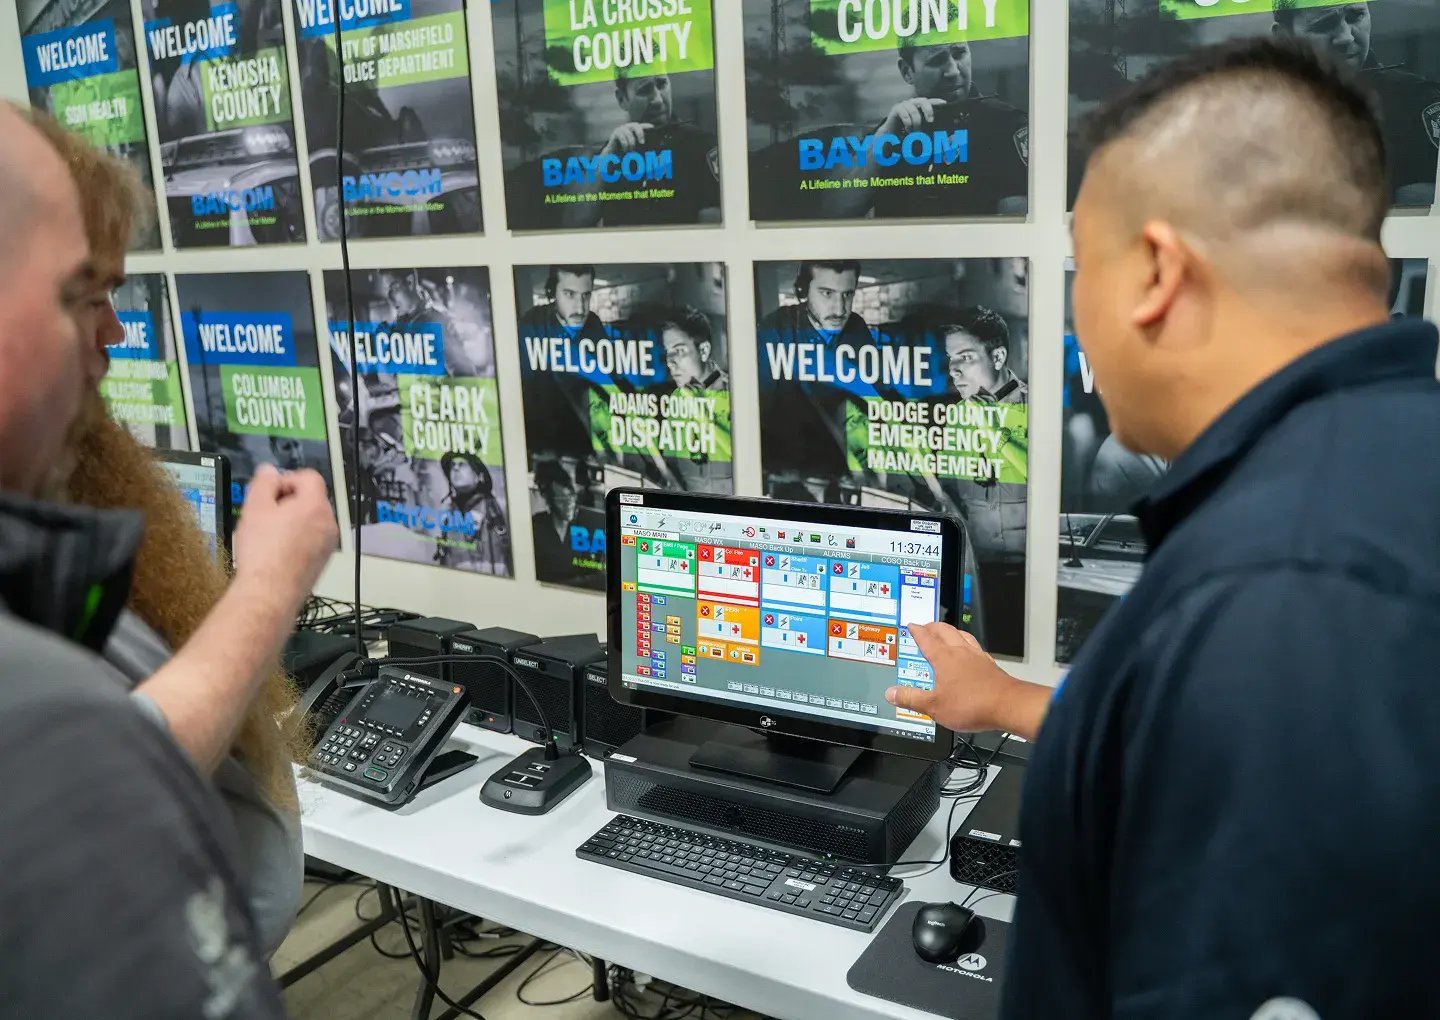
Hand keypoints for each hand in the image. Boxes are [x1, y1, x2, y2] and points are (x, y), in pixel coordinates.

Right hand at [231, 464, 336, 611]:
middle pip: (311, 499)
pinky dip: (296, 539)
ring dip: (291, 520)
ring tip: (267, 534)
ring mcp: (328, 544)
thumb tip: (270, 471)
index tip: (269, 493)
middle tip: (264, 513)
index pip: (310, 477)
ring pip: (311, 520)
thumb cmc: (262, 551)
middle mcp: (329, 523)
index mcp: (316, 506)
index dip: (287, 479)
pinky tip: (276, 550)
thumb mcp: (255, 508)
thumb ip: (264, 483)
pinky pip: (311, 540)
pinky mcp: (322, 561)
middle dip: (288, 501)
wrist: (270, 593)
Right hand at [603, 122, 652, 154]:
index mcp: (633, 129)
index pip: (641, 125)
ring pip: (629, 134)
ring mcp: (621, 129)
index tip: (652, 127)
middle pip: (635, 125)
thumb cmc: (625, 150)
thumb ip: (642, 148)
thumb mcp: (635, 148)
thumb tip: (654, 154)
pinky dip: (625, 145)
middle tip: (642, 143)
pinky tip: (625, 150)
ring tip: (632, 151)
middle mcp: (627, 127)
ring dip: (631, 144)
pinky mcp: (615, 133)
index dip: (646, 125)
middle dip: (640, 133)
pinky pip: (622, 138)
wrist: (613, 153)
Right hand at [880, 98, 945, 136]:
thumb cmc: (906, 130)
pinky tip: (909, 130)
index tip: (944, 103)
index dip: (936, 101)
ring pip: (914, 111)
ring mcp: (904, 104)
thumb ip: (927, 128)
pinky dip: (908, 124)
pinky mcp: (896, 109)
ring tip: (916, 132)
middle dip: (928, 110)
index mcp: (918, 105)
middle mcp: (912, 102)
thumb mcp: (919, 128)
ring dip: (916, 123)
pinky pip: (905, 115)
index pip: (929, 101)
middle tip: (931, 121)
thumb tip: (941, 132)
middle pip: (923, 101)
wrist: (890, 133)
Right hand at [886, 622, 1016, 732]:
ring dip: (951, 631)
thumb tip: (892, 693)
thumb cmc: (973, 704)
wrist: (1007, 705)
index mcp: (944, 658)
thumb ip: (911, 699)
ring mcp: (977, 656)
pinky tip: (970, 652)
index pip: (926, 639)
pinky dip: (967, 644)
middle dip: (933, 626)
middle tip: (926, 626)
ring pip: (962, 635)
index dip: (917, 631)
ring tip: (947, 633)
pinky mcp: (990, 665)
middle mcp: (961, 652)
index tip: (911, 625)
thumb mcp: (934, 706)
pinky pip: (976, 647)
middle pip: (945, 630)